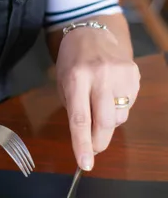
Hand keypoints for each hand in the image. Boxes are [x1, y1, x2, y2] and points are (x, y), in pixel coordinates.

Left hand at [55, 24, 139, 169]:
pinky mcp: (134, 75)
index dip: (82, 145)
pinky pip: (128, 106)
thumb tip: (85, 141)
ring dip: (108, 122)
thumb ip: (74, 109)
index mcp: (76, 78)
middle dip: (99, 142)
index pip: (80, 119)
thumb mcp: (63, 82)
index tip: (85, 164)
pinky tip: (110, 93)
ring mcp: (120, 74)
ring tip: (98, 105)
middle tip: (93, 149)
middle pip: (105, 123)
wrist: (93, 33)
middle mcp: (100, 76)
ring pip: (119, 117)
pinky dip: (118, 108)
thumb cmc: (73, 61)